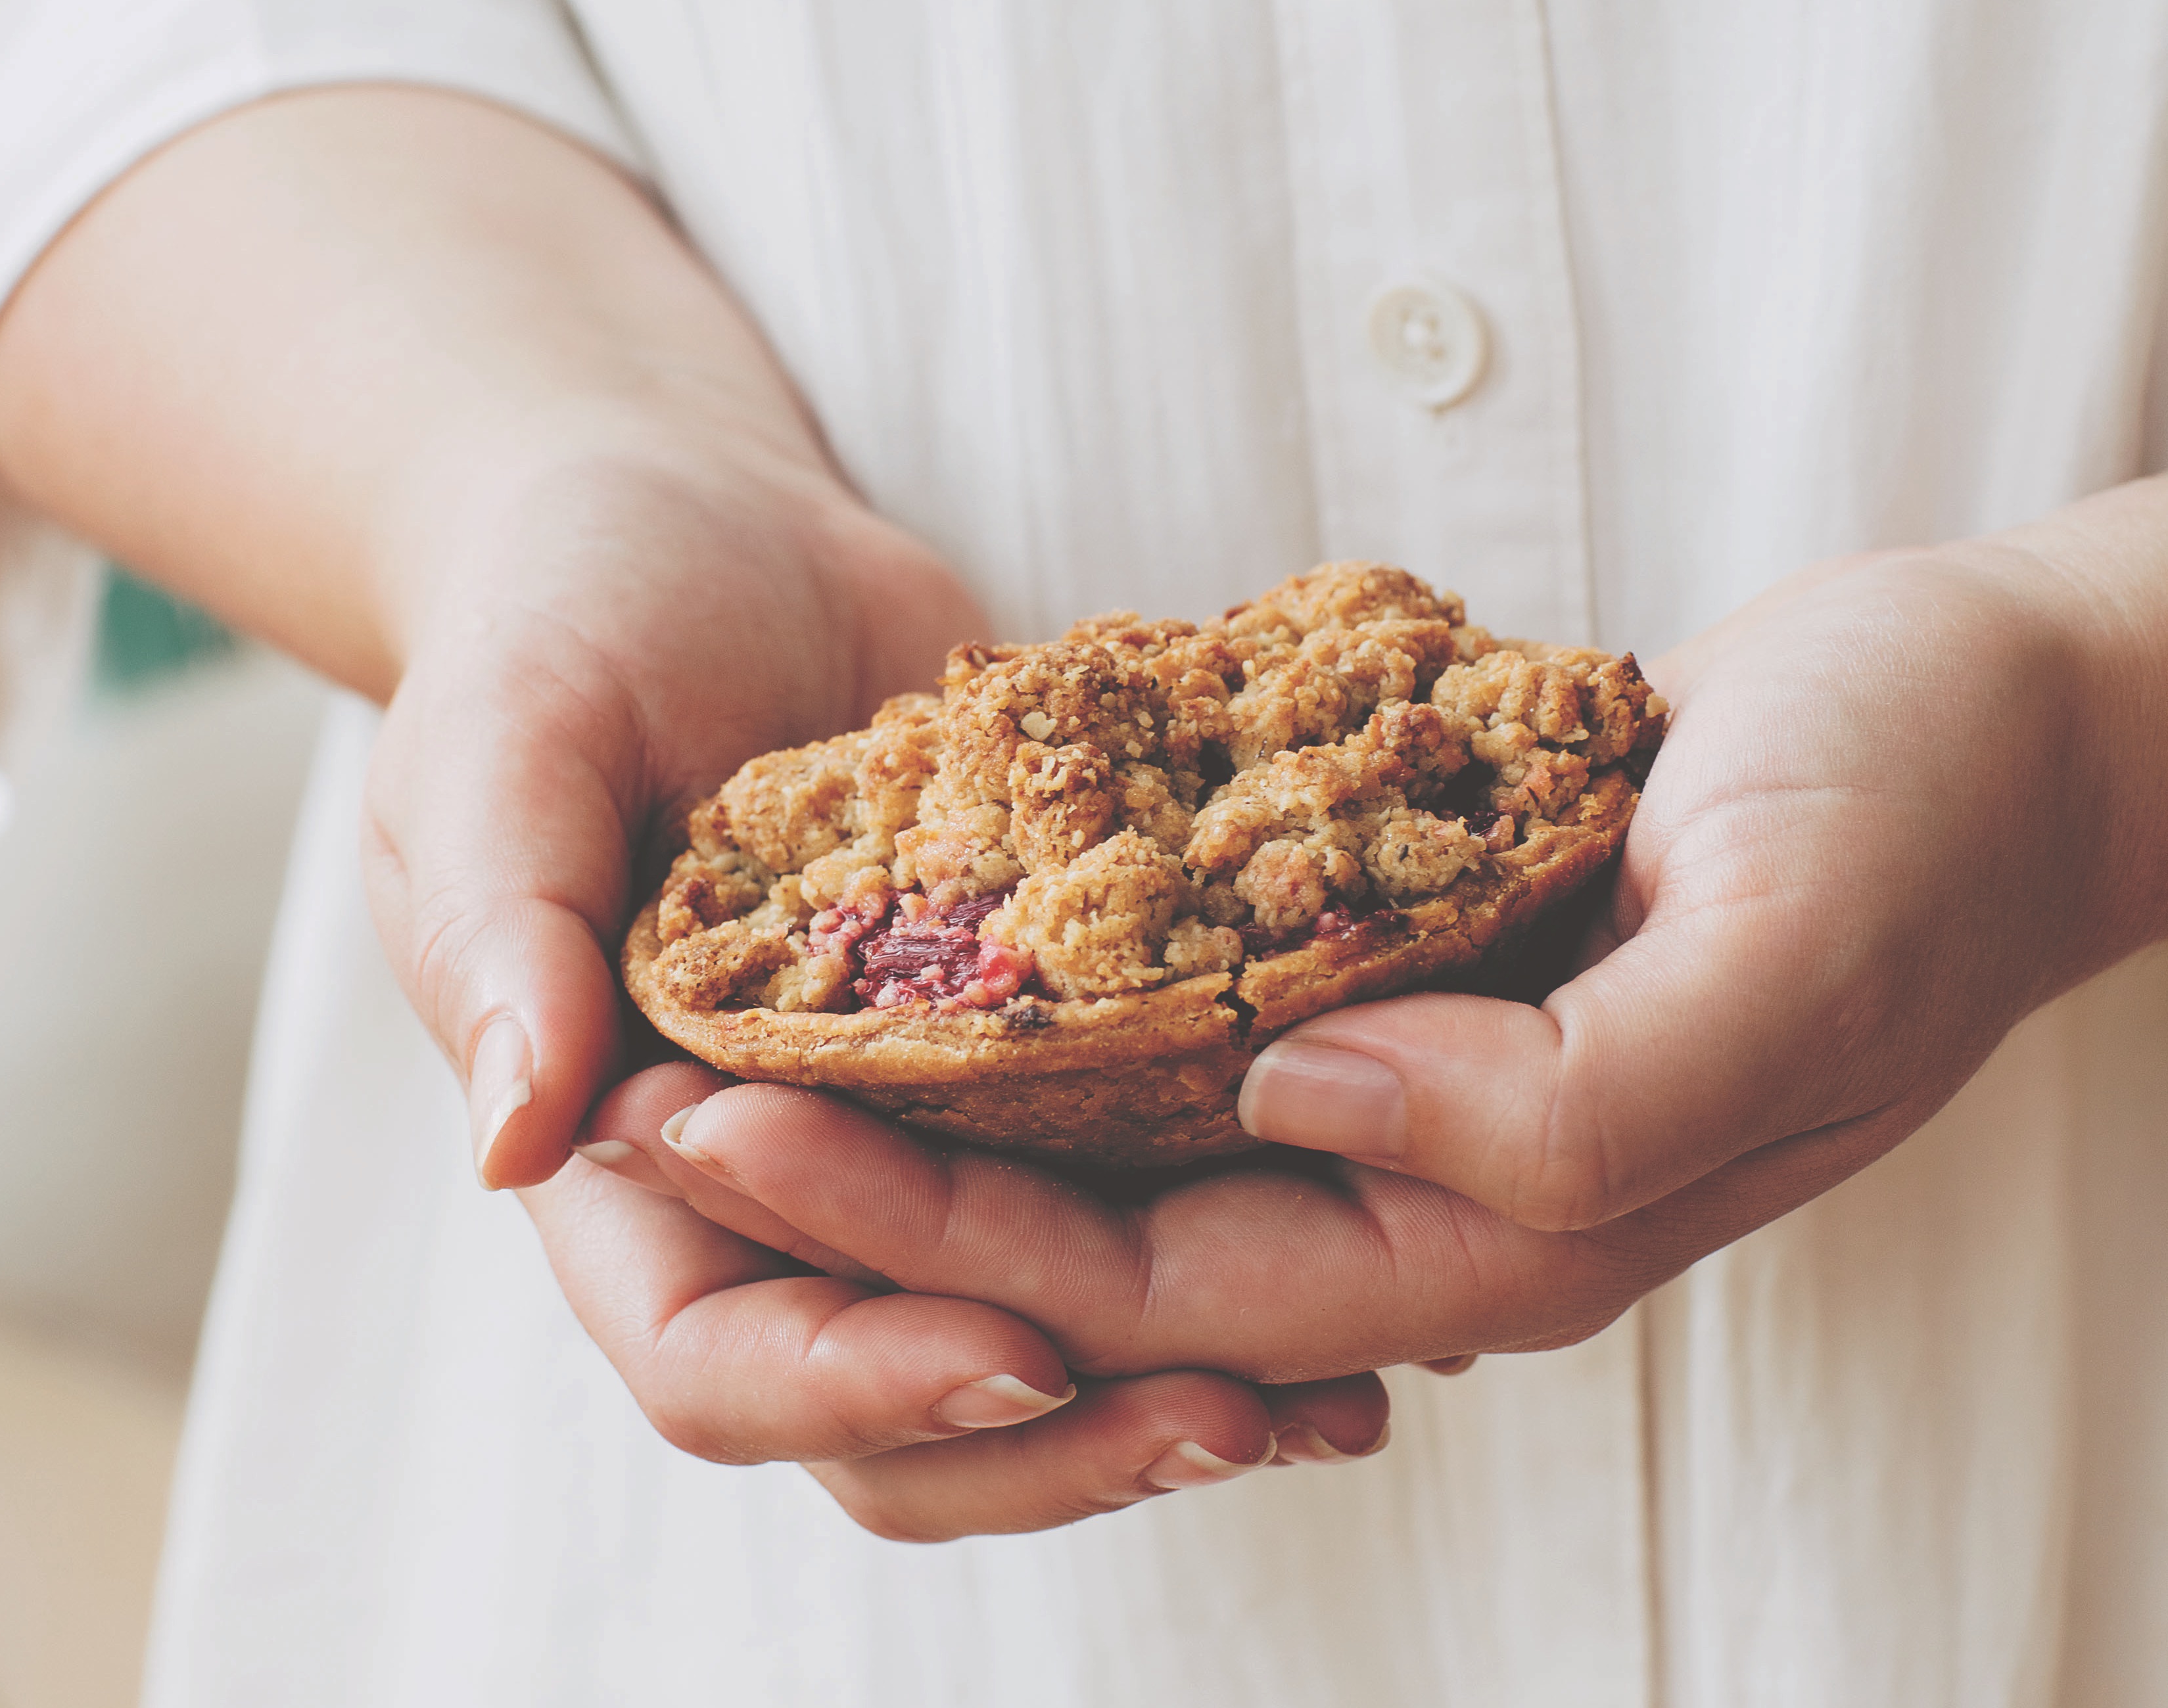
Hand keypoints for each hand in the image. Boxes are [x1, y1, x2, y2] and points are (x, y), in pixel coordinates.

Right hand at [0, 86, 1388, 1540]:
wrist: (704, 539)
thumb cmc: (565, 623)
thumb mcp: (504, 748)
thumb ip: (503, 933)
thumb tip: (514, 1140)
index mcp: (623, 1154)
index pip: (712, 1353)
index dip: (854, 1382)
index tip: (1018, 1351)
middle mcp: (772, 1187)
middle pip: (892, 1408)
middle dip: (1058, 1437)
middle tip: (1240, 1413)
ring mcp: (908, 1139)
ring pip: (1028, 1331)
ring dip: (1166, 1386)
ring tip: (1350, 1392)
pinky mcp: (1021, 1064)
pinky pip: (1117, 1195)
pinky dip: (1229, 1250)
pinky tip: (1380, 1243)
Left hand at [567, 487, 2167, 1538]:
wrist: (1978, 723)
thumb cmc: (1917, 822)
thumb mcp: (1791, 954)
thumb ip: (1572, 1093)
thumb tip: (1305, 1092)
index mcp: (1495, 1231)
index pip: (1150, 1291)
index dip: (923, 1237)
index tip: (726, 1135)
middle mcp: (1413, 1191)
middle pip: (1080, 1239)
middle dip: (859, 1191)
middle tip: (639, 1107)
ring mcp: (1393, 1091)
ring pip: (1103, 1146)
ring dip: (909, 1106)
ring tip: (721, 1034)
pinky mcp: (1384, 976)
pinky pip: (1169, 1022)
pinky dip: (1028, 1005)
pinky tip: (905, 947)